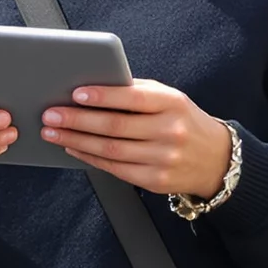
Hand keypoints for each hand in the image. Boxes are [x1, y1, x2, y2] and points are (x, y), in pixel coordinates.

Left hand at [40, 81, 230, 198]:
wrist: (216, 159)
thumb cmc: (183, 121)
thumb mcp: (169, 99)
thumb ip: (136, 91)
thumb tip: (92, 86)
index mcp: (172, 103)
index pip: (133, 98)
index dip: (102, 96)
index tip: (75, 93)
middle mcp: (170, 132)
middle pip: (115, 126)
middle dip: (77, 120)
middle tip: (51, 114)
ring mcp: (163, 159)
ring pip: (111, 150)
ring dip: (76, 140)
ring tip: (53, 131)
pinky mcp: (155, 181)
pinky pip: (115, 169)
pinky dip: (89, 157)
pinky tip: (73, 147)